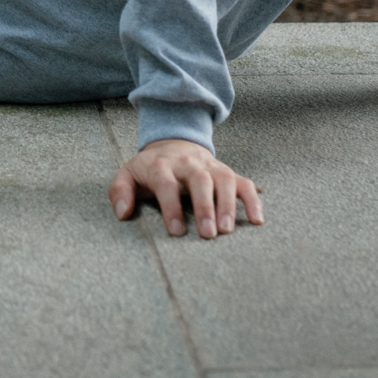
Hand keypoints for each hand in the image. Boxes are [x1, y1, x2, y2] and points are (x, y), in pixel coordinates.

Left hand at [109, 138, 263, 239]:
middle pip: (199, 180)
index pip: (166, 184)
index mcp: (161, 165)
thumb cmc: (150, 168)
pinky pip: (244, 183)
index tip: (176, 231)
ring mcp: (210, 167)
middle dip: (204, 206)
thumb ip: (119, 191)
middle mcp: (188, 164)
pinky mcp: (227, 172)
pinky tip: (257, 220)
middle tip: (208, 234)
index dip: (171, 207)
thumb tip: (122, 213)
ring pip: (223, 180)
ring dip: (228, 204)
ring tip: (228, 230)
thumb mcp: (127, 174)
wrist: (174, 143)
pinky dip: (252, 200)